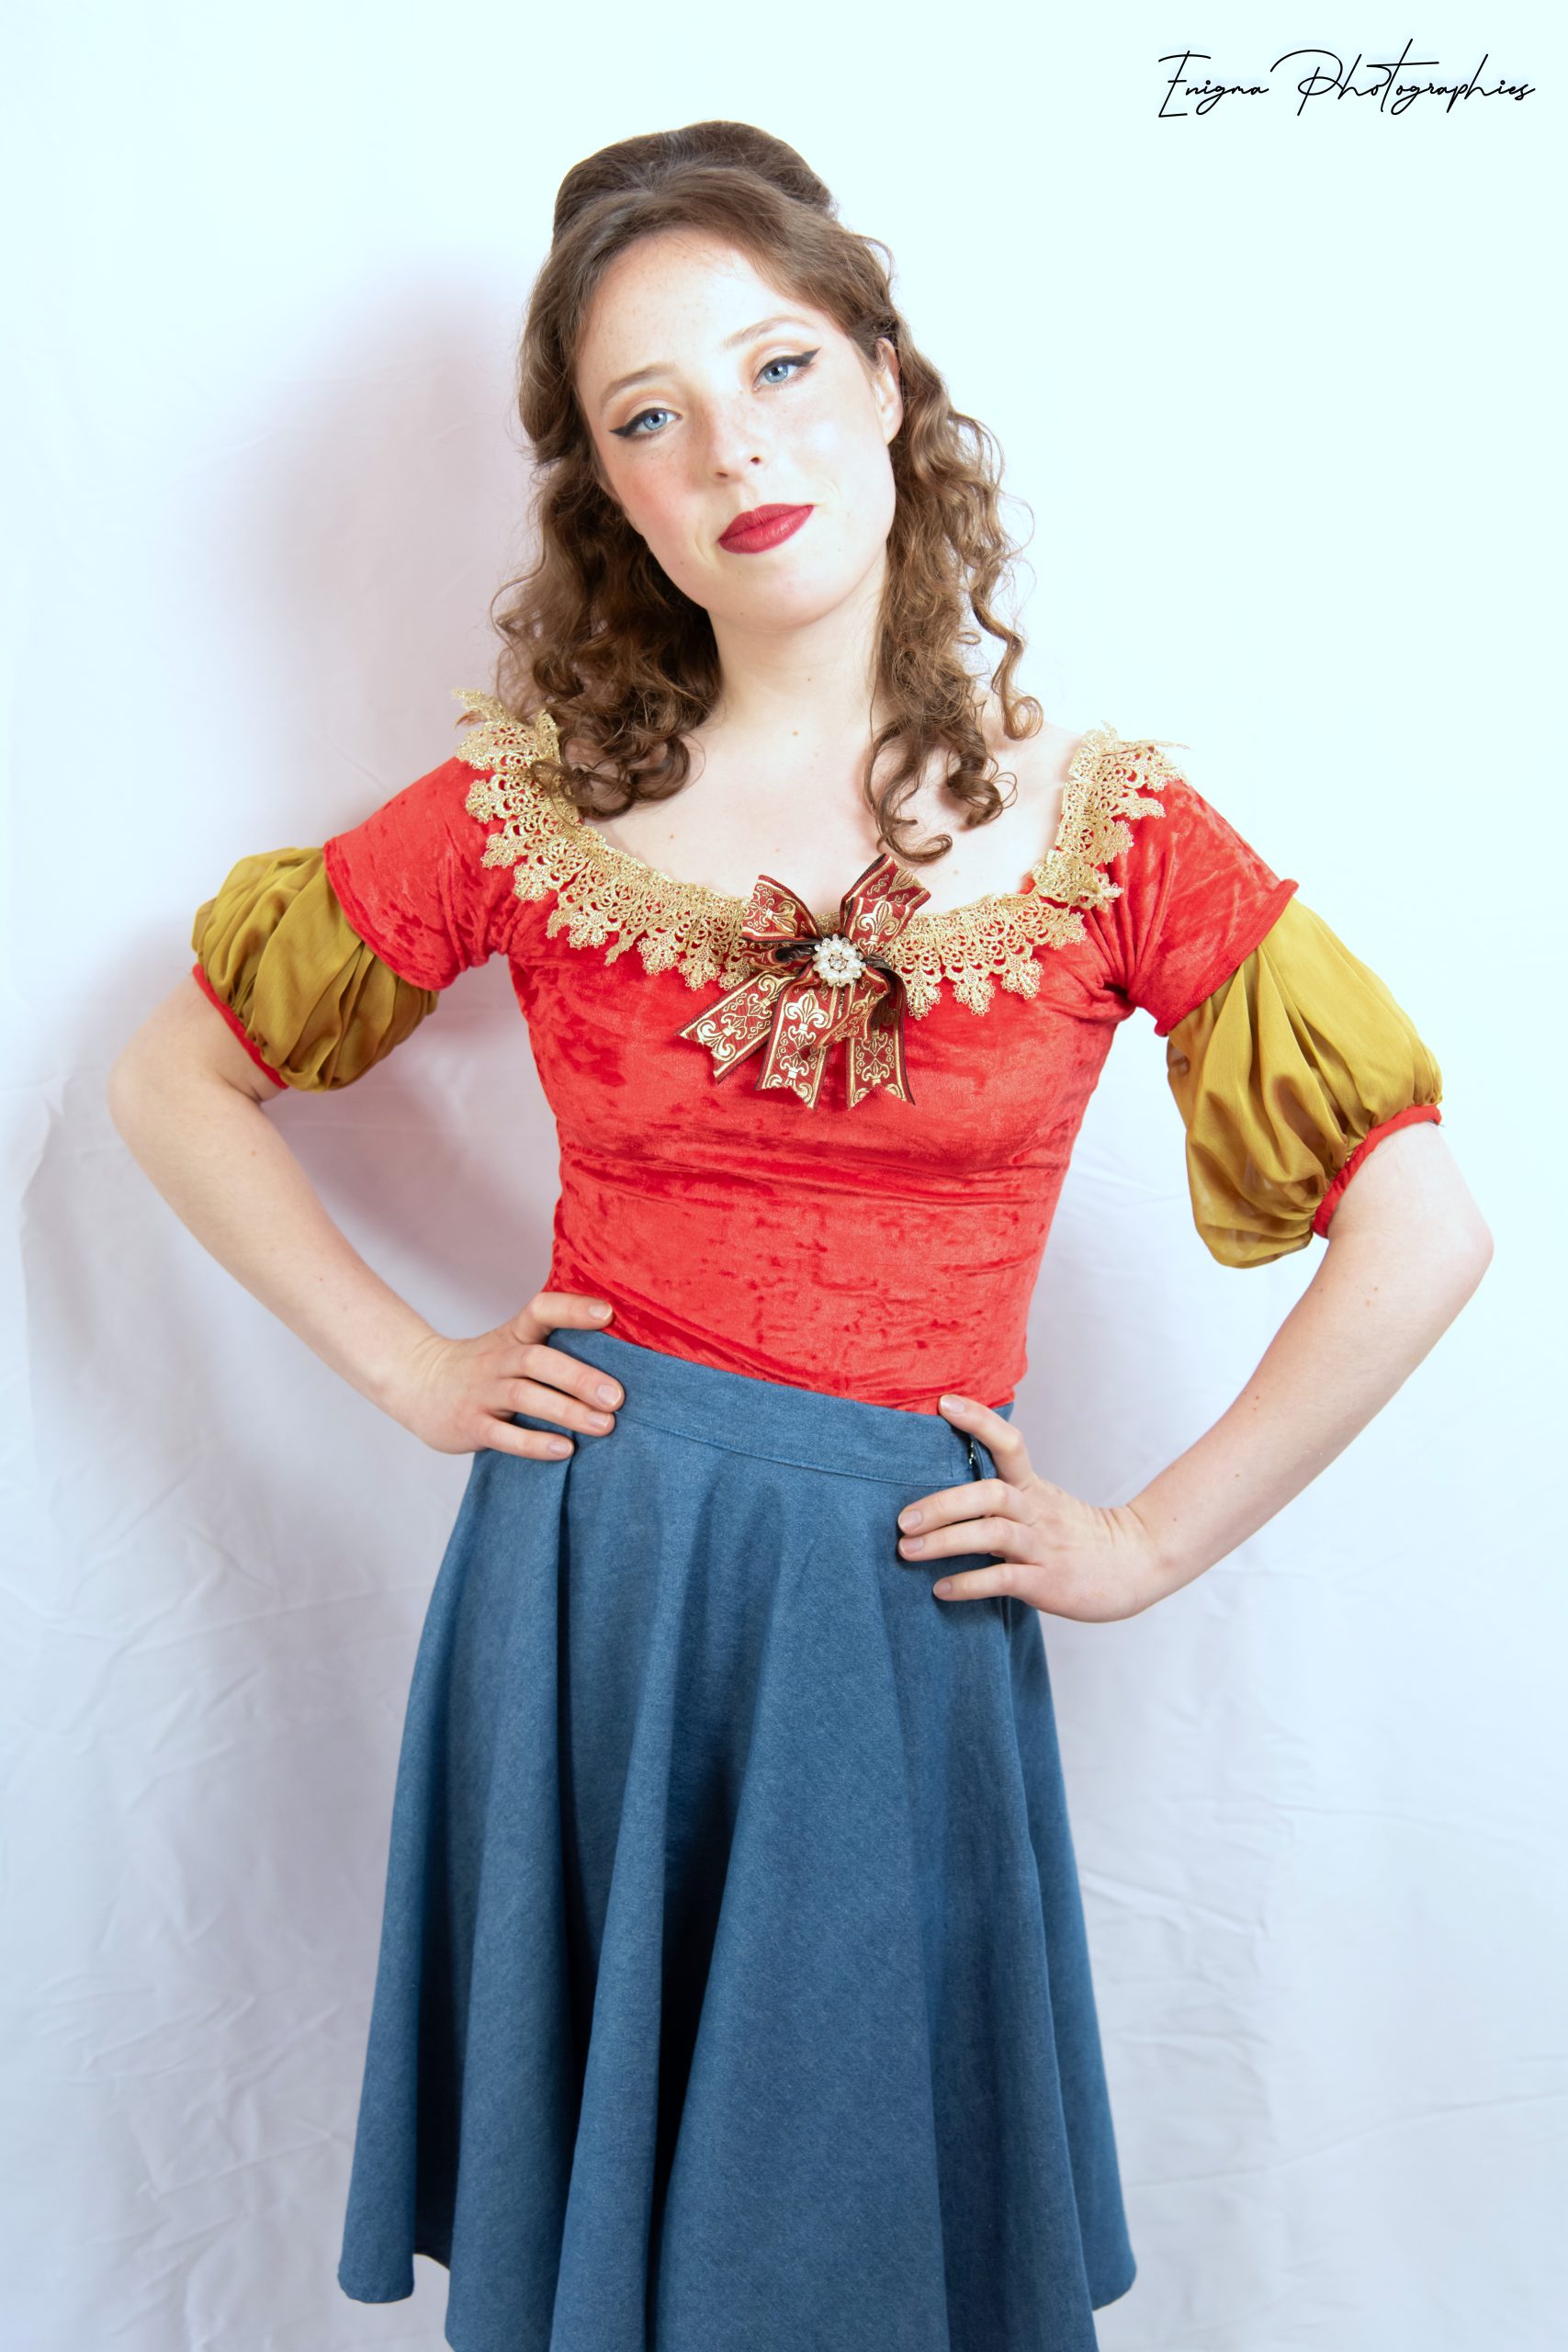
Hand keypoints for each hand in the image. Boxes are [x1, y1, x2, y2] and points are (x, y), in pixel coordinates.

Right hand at [383, 1289, 624, 1458]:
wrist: (418, 1384)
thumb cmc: (487, 1367)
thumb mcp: (513, 1344)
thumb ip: (556, 1345)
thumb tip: (623, 1356)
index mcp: (514, 1335)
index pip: (540, 1310)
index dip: (572, 1309)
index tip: (608, 1313)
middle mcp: (498, 1359)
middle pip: (537, 1360)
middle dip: (579, 1377)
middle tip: (617, 1397)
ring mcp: (482, 1392)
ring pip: (523, 1396)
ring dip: (566, 1411)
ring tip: (604, 1425)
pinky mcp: (470, 1425)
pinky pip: (502, 1435)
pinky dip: (534, 1443)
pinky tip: (564, 1450)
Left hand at [895, 1395, 1169, 1623]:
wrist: (1136, 1564)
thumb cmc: (1078, 1535)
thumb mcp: (1044, 1503)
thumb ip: (1004, 1494)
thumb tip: (944, 1489)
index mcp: (1034, 1487)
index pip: (1009, 1443)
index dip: (979, 1420)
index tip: (944, 1403)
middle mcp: (1037, 1511)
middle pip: (989, 1494)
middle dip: (942, 1504)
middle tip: (902, 1519)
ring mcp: (1043, 1547)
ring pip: (992, 1534)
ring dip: (945, 1542)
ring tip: (908, 1551)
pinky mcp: (1047, 1582)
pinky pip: (1004, 1579)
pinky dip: (969, 1584)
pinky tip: (941, 1589)